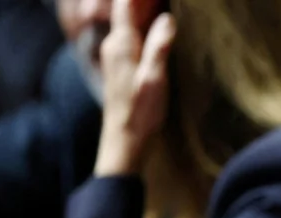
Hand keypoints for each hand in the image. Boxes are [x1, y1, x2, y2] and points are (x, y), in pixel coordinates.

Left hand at [94, 0, 174, 176]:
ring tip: (161, 6)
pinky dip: (143, 26)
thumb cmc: (140, 112)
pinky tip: (156, 28)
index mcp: (121, 44)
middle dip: (142, 1)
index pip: (125, 5)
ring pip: (129, 23)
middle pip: (126, 11)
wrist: (124, 140)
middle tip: (165, 2)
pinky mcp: (121, 66)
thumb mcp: (154, 79)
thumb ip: (159, 47)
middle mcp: (113, 45)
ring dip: (144, 12)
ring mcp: (115, 55)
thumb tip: (167, 18)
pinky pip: (131, 35)